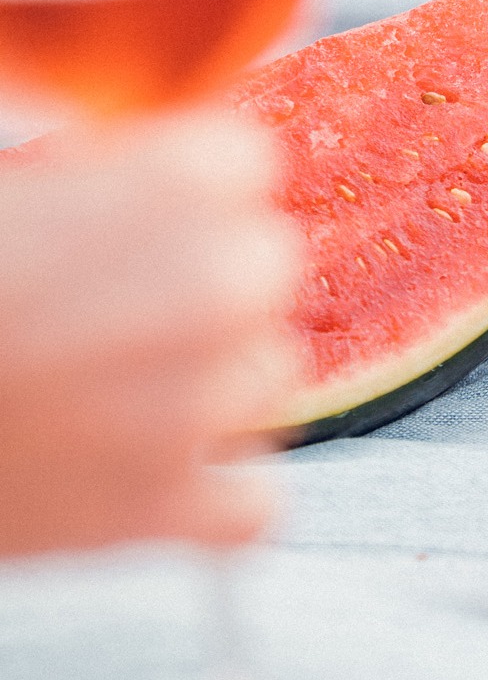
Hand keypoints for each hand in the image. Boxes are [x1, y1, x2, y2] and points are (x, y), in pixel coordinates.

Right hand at [0, 113, 297, 557]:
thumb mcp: (13, 187)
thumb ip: (104, 175)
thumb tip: (151, 184)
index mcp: (177, 180)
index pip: (250, 165)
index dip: (189, 187)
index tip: (141, 209)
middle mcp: (212, 283)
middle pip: (270, 267)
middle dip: (204, 280)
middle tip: (117, 302)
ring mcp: (193, 404)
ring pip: (270, 377)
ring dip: (210, 381)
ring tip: (113, 383)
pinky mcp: (158, 514)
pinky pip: (255, 502)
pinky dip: (214, 495)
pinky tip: (152, 469)